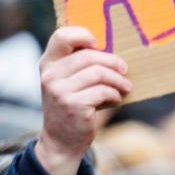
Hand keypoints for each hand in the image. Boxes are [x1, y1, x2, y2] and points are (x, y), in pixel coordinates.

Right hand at [35, 27, 129, 174]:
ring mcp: (59, 90)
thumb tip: (113, 48)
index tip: (99, 44)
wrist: (61, 140)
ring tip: (125, 86)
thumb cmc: (72, 105)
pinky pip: (102, 91)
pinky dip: (115, 94)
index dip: (83, 35)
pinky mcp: (72, 104)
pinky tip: (117, 99)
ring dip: (118, 80)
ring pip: (98, 73)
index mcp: (48, 64)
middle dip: (112, 62)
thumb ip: (79, 65)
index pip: (62, 36)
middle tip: (124, 70)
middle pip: (89, 55)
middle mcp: (50, 75)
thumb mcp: (68, 82)